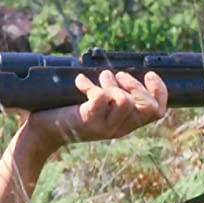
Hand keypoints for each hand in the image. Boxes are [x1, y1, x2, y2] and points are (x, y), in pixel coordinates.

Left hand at [28, 70, 167, 148]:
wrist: (43, 131)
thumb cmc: (69, 114)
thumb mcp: (97, 107)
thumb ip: (114, 95)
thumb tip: (122, 70)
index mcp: (126, 124)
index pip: (158, 112)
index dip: (160, 91)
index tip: (148, 74)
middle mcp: (119, 128)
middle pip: (148, 107)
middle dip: (135, 85)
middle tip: (118, 76)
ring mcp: (105, 127)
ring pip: (126, 101)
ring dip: (112, 83)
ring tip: (99, 79)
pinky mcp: (89, 121)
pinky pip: (101, 97)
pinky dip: (90, 85)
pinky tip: (80, 83)